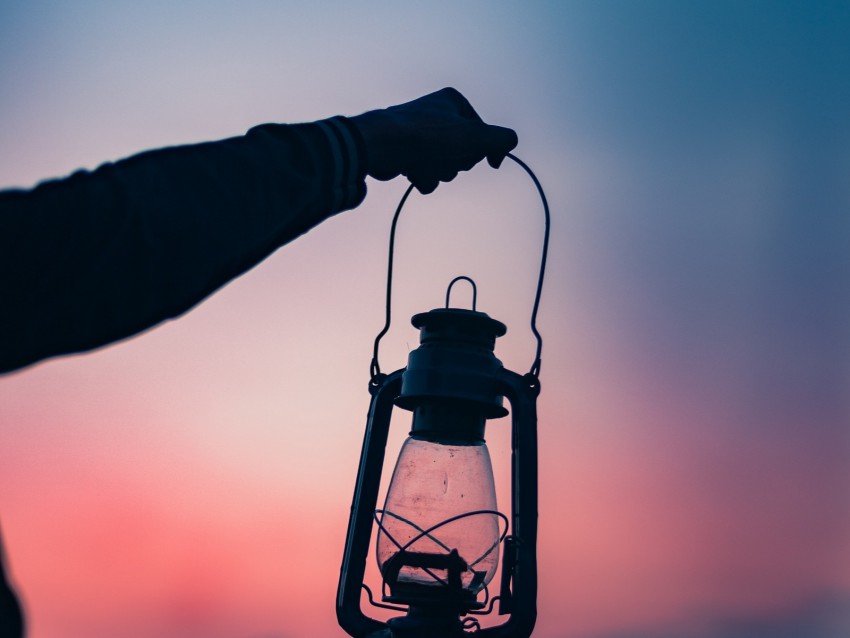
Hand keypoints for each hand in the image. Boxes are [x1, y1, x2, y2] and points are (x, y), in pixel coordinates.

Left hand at [351, 87, 517, 193]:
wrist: (381, 146)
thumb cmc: (427, 136)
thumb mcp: (474, 136)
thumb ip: (502, 139)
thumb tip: (508, 145)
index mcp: (454, 102)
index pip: (484, 133)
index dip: (487, 151)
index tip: (493, 164)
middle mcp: (437, 115)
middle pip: (465, 152)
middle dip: (457, 162)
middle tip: (445, 156)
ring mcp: (422, 135)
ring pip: (446, 166)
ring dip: (439, 171)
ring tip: (424, 162)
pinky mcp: (408, 154)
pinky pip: (428, 175)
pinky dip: (423, 177)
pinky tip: (412, 170)